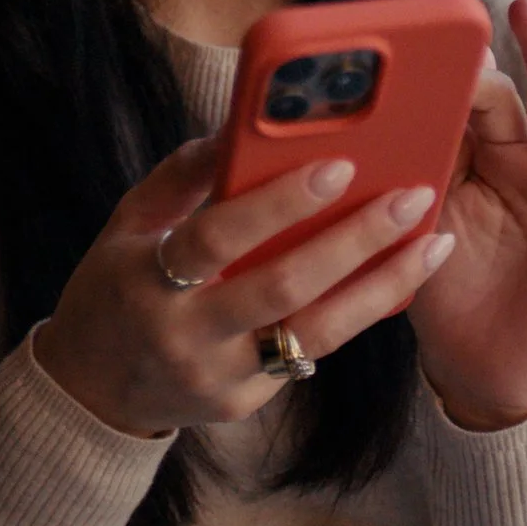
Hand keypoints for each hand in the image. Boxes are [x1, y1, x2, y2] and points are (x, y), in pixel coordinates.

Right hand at [33, 135, 457, 437]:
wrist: (93, 389)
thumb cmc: (117, 285)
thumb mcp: (130, 222)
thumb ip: (184, 173)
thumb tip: (243, 121)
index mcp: (147, 280)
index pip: (219, 237)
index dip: (279, 202)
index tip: (338, 166)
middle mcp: (186, 335)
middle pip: (282, 287)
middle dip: (353, 240)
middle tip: (410, 197)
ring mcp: (221, 377)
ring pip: (316, 333)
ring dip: (382, 286)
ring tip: (433, 243)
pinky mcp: (248, 403)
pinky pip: (312, 352)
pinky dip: (359, 312)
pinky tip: (400, 275)